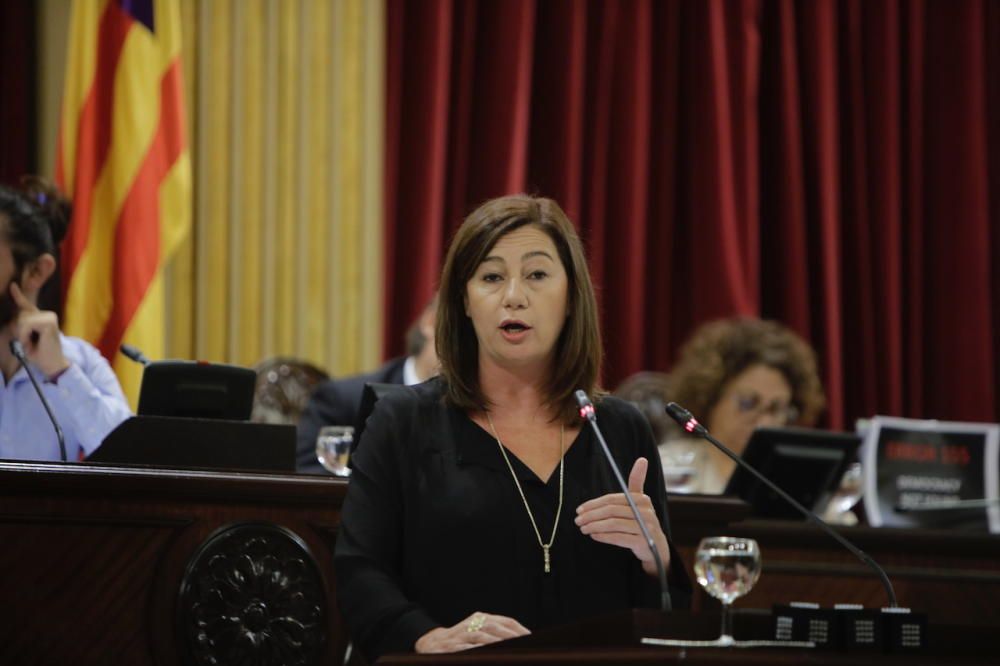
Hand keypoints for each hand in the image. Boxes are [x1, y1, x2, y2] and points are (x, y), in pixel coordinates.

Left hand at [10, 282, 69, 378]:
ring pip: (23, 319)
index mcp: (41, 319)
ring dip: (22, 334)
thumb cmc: (40, 354)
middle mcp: (47, 315)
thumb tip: (20, 318)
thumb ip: (22, 326)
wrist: (52, 364)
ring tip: (32, 343)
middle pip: (21, 314)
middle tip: (29, 342)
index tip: (12, 286)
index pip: (27, 306)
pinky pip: (27, 324)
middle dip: (20, 329)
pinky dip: (25, 334)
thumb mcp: (26, 338)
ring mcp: (50, 317)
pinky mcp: (49, 322)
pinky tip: (33, 341)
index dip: (18, 296)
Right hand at [415, 612, 530, 652]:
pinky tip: (487, 654)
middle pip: (495, 627)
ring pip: (482, 637)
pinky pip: (466, 648)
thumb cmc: (461, 639)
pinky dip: (478, 650)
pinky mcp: (452, 647)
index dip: (518, 629)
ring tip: (510, 649)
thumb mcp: (477, 631)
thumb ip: (495, 633)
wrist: (432, 644)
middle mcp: (471, 623)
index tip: (531, 637)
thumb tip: (521, 638)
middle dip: (511, 636)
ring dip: (497, 643)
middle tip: (524, 643)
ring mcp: (461, 635)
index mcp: (480, 618)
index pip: (504, 620)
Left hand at [574, 457, 670, 576]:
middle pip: (611, 511)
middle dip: (591, 515)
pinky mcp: (643, 543)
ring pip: (614, 524)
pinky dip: (604, 536)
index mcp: (643, 499)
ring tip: (583, 529)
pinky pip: (619, 538)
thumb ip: (636, 481)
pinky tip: (594, 535)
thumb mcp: (639, 501)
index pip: (612, 499)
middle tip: (578, 520)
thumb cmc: (643, 521)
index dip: (594, 504)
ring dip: (594, 526)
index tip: (579, 509)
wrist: (656, 548)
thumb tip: (642, 459)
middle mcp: (646, 512)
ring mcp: (646, 528)